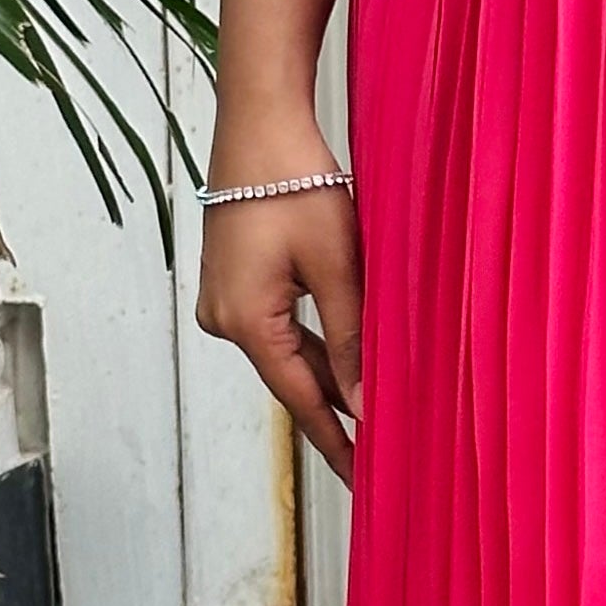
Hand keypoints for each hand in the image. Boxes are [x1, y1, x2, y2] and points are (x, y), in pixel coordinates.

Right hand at [193, 101, 362, 485]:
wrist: (259, 124)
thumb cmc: (296, 183)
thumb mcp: (337, 268)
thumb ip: (351, 340)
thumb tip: (364, 403)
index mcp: (247, 323)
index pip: (303, 402)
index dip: (339, 444)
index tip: (365, 481)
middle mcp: (225, 320)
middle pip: (294, 383)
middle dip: (339, 418)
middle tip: (380, 461)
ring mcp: (226, 302)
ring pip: (290, 356)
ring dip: (332, 382)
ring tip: (374, 419)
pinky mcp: (236, 284)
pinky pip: (282, 331)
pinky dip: (317, 349)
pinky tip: (349, 366)